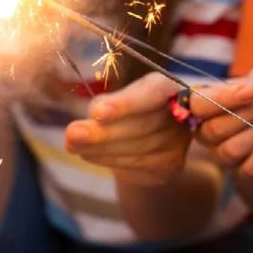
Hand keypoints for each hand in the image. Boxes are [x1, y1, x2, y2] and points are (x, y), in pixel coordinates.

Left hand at [64, 72, 190, 184]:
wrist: (148, 136)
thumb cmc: (128, 109)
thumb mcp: (117, 98)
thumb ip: (106, 105)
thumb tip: (87, 123)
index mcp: (167, 86)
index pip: (153, 92)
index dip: (126, 103)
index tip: (97, 113)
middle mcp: (181, 113)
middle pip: (142, 125)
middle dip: (103, 132)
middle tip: (71, 134)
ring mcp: (179, 142)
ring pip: (137, 148)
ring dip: (100, 149)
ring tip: (72, 145)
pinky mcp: (172, 166)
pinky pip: (137, 165)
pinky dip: (108, 160)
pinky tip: (88, 155)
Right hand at [195, 66, 252, 177]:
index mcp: (203, 106)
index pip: (198, 105)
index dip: (223, 99)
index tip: (251, 91)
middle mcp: (206, 132)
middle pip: (214, 130)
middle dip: (249, 113)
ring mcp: (222, 154)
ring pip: (230, 150)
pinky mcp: (242, 171)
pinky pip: (249, 168)